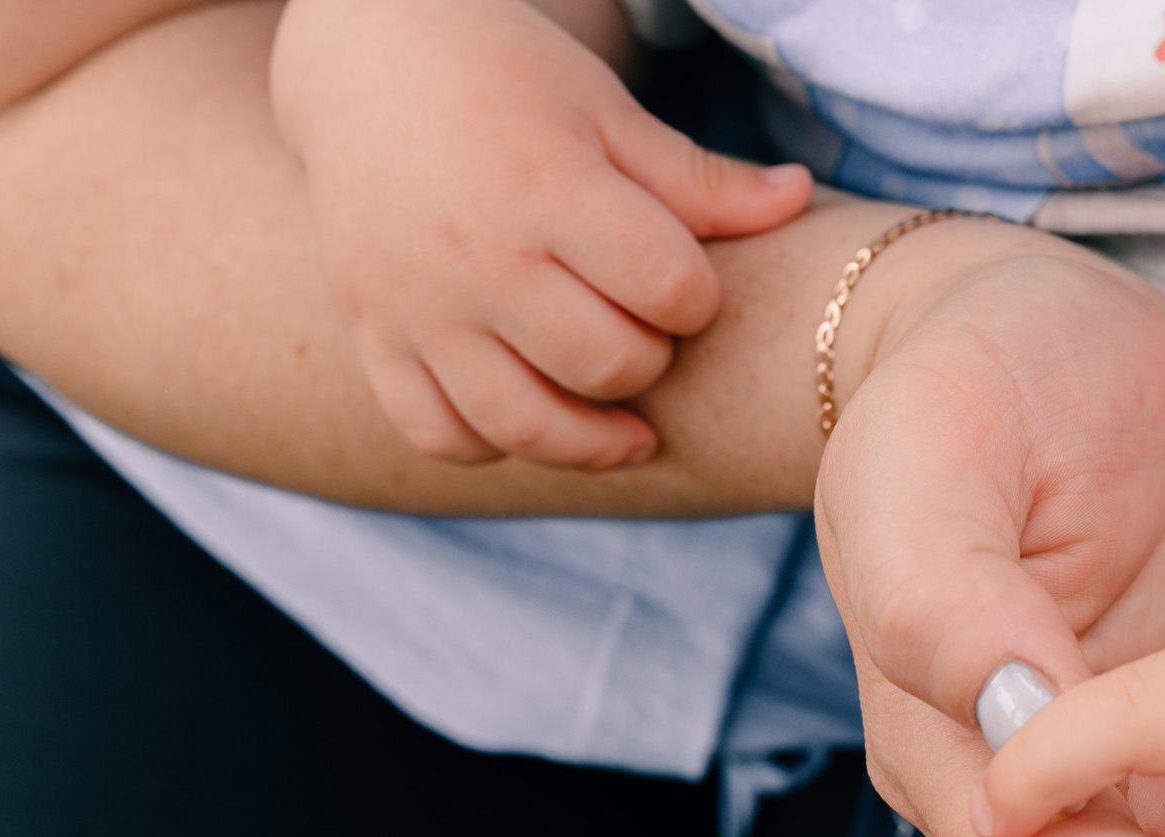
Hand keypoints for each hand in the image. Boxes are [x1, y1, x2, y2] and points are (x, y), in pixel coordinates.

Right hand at [270, 0, 810, 469]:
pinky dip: (493, 445)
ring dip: (592, 438)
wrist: (365, 63)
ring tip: (629, 429)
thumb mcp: (608, 110)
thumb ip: (701, 179)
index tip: (683, 282)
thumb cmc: (508, 82)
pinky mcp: (376, 336)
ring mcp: (418, 306)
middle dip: (651, 361)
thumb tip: (799, 199)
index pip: (669, 289)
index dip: (696, 298)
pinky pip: (439, 433)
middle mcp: (478, 257)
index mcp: (548, 188)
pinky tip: (534, 416)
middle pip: (609, 366)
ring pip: (524, 425)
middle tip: (646, 334)